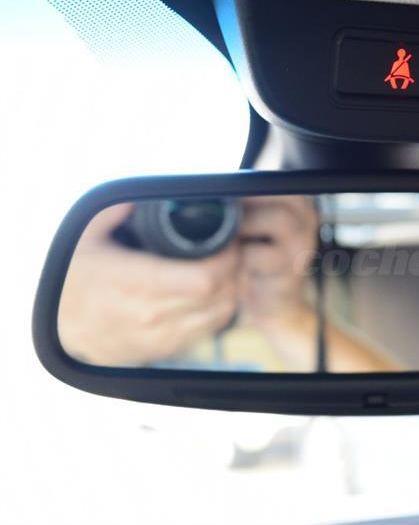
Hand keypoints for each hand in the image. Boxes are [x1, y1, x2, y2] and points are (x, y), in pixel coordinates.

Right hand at [58, 203, 239, 365]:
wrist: (59, 328)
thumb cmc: (77, 277)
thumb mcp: (86, 235)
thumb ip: (116, 210)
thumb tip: (143, 195)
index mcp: (132, 282)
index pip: (204, 278)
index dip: (226, 258)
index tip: (228, 240)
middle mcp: (149, 315)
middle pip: (218, 294)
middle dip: (233, 270)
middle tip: (232, 251)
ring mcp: (159, 337)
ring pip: (220, 314)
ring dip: (231, 290)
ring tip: (225, 270)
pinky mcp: (165, 350)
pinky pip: (209, 330)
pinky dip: (220, 310)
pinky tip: (214, 293)